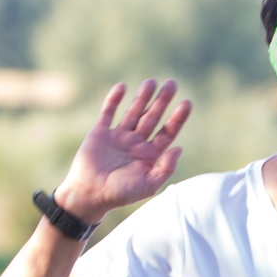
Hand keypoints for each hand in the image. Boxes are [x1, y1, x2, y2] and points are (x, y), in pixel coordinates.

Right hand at [53, 79, 192, 223]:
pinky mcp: (100, 132)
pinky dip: (114, 100)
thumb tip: (179, 148)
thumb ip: (165, 168)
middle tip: (172, 84)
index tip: (187, 103)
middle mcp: (136, 143)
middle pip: (152, 117)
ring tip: (152, 82)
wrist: (89, 195)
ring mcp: (118, 136)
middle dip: (162, 101)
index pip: (167, 132)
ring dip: (142, 97)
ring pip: (133, 111)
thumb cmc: (120, 194)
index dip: (177, 118)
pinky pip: (108, 112)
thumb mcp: (148, 186)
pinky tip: (122, 87)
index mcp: (149, 155)